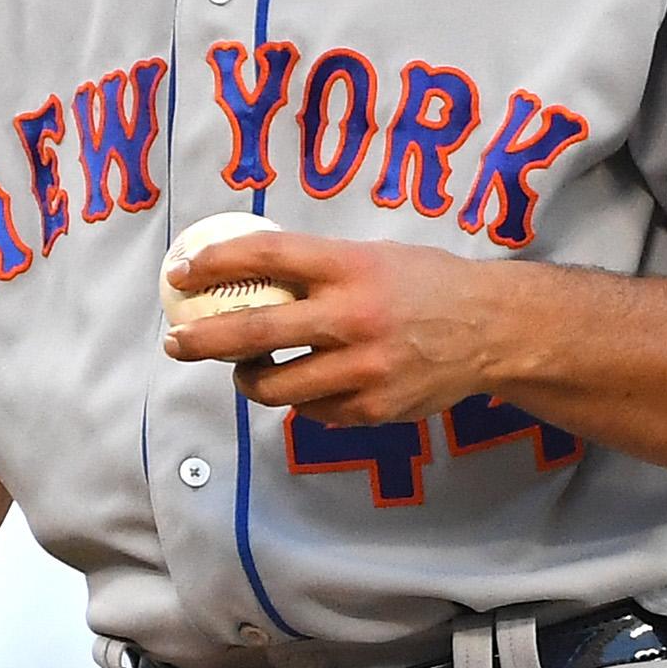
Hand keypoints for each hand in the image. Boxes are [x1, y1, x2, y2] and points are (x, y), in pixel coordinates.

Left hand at [163, 231, 540, 424]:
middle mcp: (353, 317)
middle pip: (255, 331)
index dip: (215, 263)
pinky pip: (313, 411)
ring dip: (247, 380)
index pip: (266, 257)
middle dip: (202, 340)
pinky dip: (300, 399)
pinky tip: (306, 384)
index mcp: (350, 267)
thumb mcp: (373, 256)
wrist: (491, 330)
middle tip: (176, 342)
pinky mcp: (373, 409)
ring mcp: (363, 369)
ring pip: (276, 386)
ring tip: (243, 370)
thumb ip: (317, 267)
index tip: (181, 272)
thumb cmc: (425, 284)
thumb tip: (245, 273)